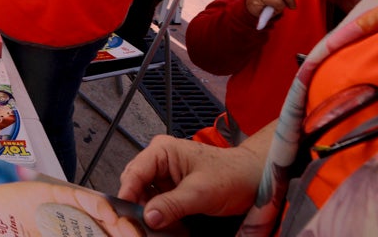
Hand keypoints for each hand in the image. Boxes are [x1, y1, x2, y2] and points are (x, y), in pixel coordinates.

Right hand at [118, 135, 261, 229]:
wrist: (254, 180)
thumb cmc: (232, 175)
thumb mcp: (201, 192)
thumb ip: (172, 204)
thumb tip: (148, 217)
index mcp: (163, 150)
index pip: (135, 173)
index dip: (127, 194)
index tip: (123, 215)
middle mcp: (160, 160)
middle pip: (136, 184)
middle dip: (138, 205)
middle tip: (140, 225)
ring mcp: (166, 174)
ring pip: (145, 196)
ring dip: (150, 212)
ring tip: (156, 227)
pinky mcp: (173, 188)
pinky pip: (158, 202)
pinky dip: (160, 215)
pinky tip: (166, 225)